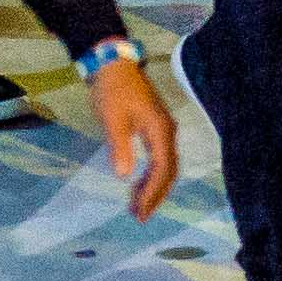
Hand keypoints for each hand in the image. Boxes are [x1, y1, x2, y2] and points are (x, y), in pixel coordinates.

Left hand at [87, 56, 179, 218]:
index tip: (140, 210)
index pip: (162, 169)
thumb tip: (124, 175)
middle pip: (169, 171)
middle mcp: (168, 132)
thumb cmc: (113, 90)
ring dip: (153, 187)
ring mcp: (163, 130)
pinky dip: (150, 175)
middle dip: (156, 195)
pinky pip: (159, 158)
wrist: (113, 64)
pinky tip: (137, 185)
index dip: (153, 192)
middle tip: (140, 216)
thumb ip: (120, 146)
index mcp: (161, 130)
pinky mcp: (155, 129)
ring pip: (165, 166)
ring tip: (137, 207)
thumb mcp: (113, 119)